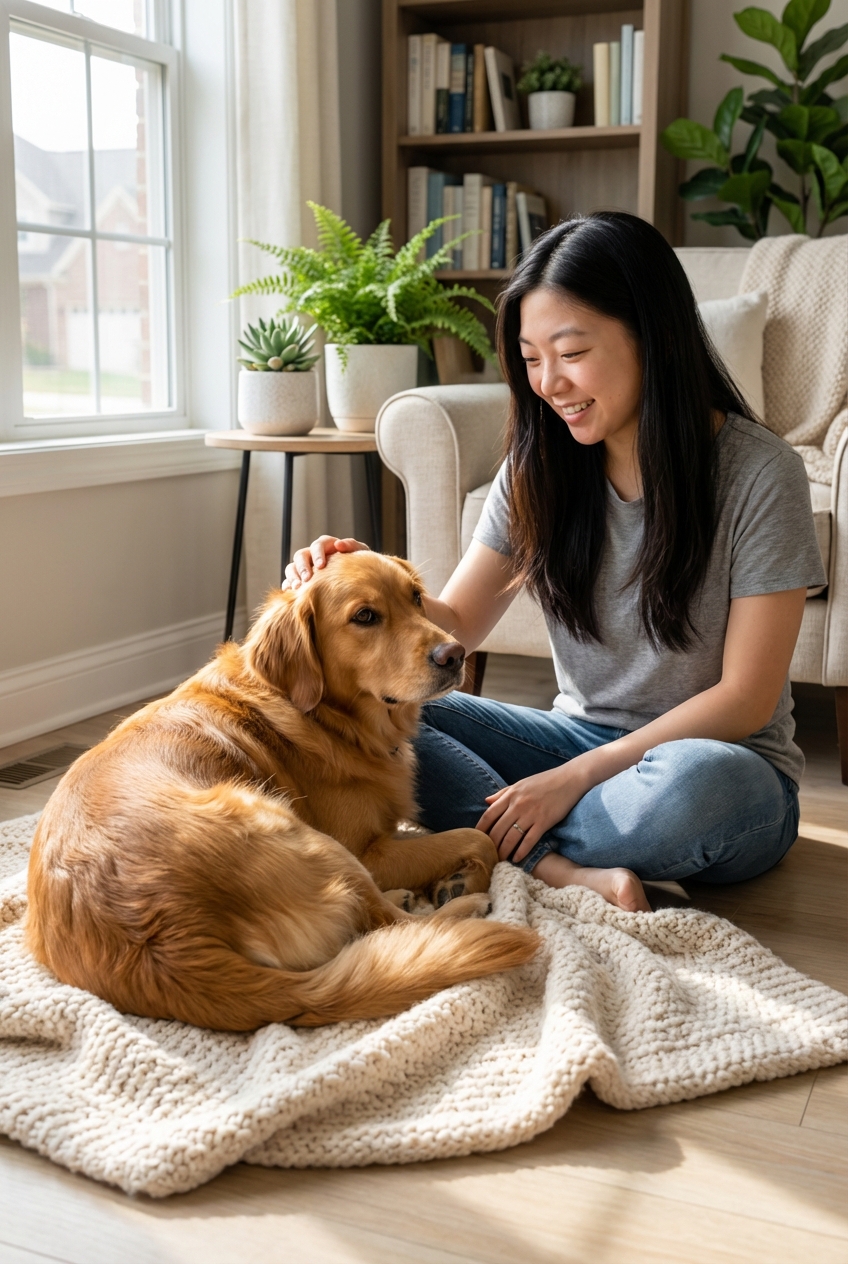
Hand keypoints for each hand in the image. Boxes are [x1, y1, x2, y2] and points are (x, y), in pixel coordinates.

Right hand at [283, 535, 369, 589]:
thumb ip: (352, 546)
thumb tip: (339, 544)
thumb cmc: (359, 565)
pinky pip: (288, 582)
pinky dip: (288, 587)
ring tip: (298, 588)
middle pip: (301, 555)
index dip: (317, 553)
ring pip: (292, 568)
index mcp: (327, 547)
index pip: (318, 544)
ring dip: (293, 577)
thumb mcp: (360, 553)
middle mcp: (313, 556)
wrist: (358, 581)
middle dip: (302, 566)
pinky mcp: (300, 582)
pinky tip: (292, 595)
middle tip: (307, 578)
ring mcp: (305, 569)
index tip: (321, 565)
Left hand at [476, 762, 591, 864]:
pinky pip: (529, 840)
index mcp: (511, 795)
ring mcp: (531, 814)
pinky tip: (516, 859)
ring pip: (511, 837)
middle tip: (488, 854)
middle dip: (491, 844)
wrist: (569, 779)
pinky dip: (521, 851)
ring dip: (504, 851)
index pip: (489, 814)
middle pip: (498, 829)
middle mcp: (518, 805)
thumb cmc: (545, 781)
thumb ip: (503, 793)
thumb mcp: (521, 783)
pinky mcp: (544, 822)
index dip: (481, 829)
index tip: (476, 839)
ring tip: (500, 860)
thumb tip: (486, 801)